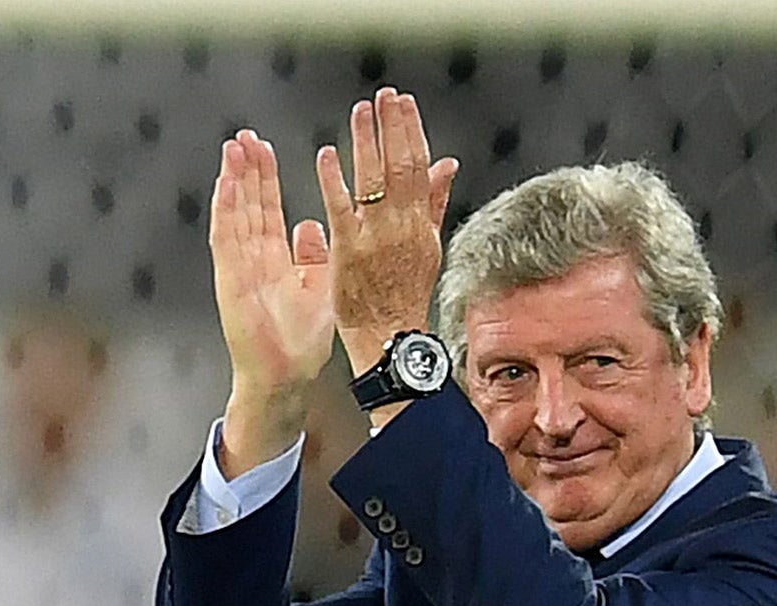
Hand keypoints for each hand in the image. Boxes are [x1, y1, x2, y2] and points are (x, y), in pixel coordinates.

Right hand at [210, 129, 333, 466]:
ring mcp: (239, 268)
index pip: (267, 209)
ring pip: (234, 215)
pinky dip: (226, 211)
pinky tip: (226, 185)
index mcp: (274, 261)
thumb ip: (313, 256)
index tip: (264, 148)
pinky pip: (226, 239)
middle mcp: (253, 260)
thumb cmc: (300, 342)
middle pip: (248, 205)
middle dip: (247, 170)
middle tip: (245, 136)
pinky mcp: (231, 280)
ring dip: (233, 182)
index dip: (265, 179)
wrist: (286, 376)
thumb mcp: (316, 288)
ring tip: (233, 148)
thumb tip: (311, 225)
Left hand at [315, 87, 459, 370]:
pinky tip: (328, 155)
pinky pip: (342, 209)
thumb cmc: (405, 295)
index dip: (411, 131)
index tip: (402, 103)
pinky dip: (335, 181)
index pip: (420, 167)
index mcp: (422, 224)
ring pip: (375, 182)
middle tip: (383, 96)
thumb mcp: (429, 246)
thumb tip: (448, 165)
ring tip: (360, 112)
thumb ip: (436, 203)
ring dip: (366, 143)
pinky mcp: (349, 252)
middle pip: (401, 167)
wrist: (390, 337)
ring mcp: (376, 239)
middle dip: (392, 127)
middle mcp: (403, 227)